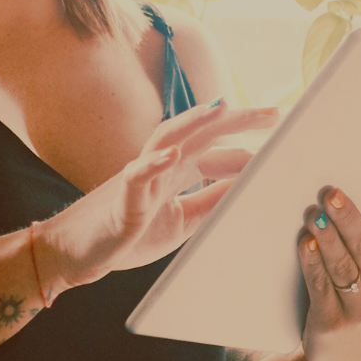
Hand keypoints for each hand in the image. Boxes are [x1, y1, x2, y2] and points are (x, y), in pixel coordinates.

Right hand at [43, 99, 276, 292]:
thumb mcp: (184, 219)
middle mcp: (160, 166)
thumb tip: (247, 186)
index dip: (249, 144)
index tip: (283, 136)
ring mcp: (140, 178)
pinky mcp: (122, 200)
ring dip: (194, 123)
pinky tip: (172, 156)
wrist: (78, 253)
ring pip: (167, 141)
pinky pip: (136, 178)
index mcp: (176, 170)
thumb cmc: (130, 232)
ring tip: (222, 108)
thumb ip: (212, 201)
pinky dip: (153, 165)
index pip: (217, 148)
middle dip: (236, 120)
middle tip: (273, 112)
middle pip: (200, 133)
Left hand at [298, 152, 360, 360]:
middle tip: (332, 191)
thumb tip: (351, 187)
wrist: (342, 358)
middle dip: (350, 216)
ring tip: (313, 213)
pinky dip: (312, 263)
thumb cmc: (359, 297)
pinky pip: (320, 285)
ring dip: (327, 237)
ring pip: (343, 264)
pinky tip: (304, 243)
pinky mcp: (332, 322)